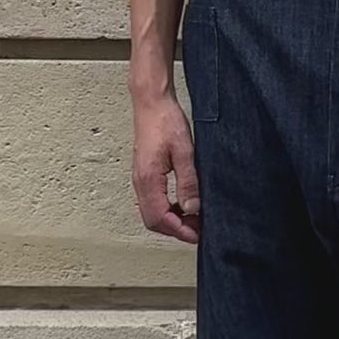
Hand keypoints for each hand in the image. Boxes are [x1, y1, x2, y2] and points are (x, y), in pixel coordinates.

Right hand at [132, 85, 200, 241]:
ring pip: (151, 212)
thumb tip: (192, 209)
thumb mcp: (185, 152)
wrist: (151, 103)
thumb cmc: (165, 121)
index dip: (179, 231)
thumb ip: (188, 183)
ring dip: (171, 220)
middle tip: (198, 229)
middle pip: (153, 220)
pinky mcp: (144, 174)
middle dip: (175, 230)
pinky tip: (182, 203)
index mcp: (148, 180)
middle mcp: (140, 183)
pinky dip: (167, 209)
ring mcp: (140, 179)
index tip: (197, 235)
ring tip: (193, 218)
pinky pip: (152, 201)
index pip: (160, 218)